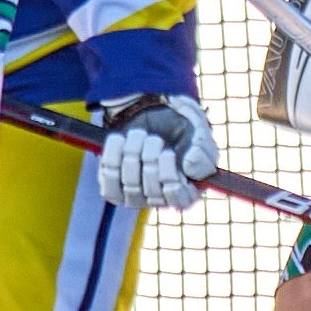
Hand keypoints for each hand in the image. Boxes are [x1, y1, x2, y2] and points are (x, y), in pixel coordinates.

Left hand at [92, 92, 220, 211]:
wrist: (152, 111)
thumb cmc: (180, 126)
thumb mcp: (199, 135)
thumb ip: (202, 154)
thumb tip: (189, 169)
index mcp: (188, 191)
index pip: (180, 199)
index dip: (172, 177)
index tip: (170, 154)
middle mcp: (161, 199)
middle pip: (152, 190)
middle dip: (151, 157)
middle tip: (155, 138)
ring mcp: (135, 194)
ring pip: (130, 183)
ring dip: (133, 151)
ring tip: (140, 134)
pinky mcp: (113, 184)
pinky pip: (108, 176)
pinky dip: (113, 153)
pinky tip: (121, 138)